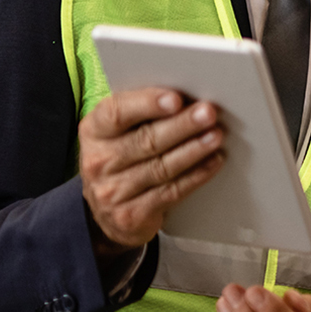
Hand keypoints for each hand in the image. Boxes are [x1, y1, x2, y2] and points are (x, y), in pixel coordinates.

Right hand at [78, 88, 226, 255]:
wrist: (106, 212)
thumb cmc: (122, 157)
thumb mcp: (120, 132)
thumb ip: (143, 112)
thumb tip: (187, 95)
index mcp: (94, 131)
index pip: (116, 113)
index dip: (147, 104)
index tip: (176, 99)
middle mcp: (98, 161)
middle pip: (146, 140)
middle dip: (182, 125)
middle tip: (208, 113)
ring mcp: (112, 192)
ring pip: (161, 167)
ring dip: (194, 150)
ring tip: (216, 135)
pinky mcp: (130, 216)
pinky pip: (171, 192)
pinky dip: (197, 175)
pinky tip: (213, 161)